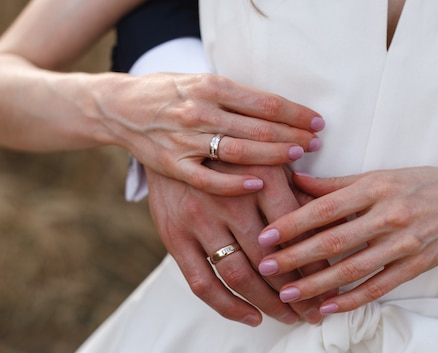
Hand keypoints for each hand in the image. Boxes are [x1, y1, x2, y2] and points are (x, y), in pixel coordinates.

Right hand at [99, 72, 323, 194]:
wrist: (120, 107)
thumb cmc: (170, 94)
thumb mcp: (202, 83)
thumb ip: (237, 99)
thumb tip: (281, 113)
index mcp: (211, 87)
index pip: (265, 103)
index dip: (296, 113)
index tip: (318, 122)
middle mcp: (200, 111)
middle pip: (258, 127)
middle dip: (293, 135)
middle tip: (317, 143)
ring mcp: (185, 140)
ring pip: (238, 151)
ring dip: (273, 155)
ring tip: (298, 156)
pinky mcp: (172, 166)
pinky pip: (208, 178)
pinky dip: (234, 182)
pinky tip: (258, 184)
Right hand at [145, 164, 328, 325]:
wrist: (176, 139)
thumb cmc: (238, 154)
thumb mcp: (272, 160)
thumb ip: (301, 192)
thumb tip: (340, 226)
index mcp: (261, 176)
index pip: (296, 233)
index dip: (316, 266)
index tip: (332, 288)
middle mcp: (230, 199)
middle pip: (270, 260)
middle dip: (297, 292)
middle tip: (315, 313)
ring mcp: (199, 219)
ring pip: (238, 275)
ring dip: (268, 304)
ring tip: (290, 318)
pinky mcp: (174, 235)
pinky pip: (201, 282)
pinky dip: (228, 306)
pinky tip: (252, 318)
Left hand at [256, 168, 437, 313]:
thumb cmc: (421, 184)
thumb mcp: (381, 175)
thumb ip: (337, 183)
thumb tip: (295, 178)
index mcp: (376, 187)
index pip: (326, 208)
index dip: (294, 223)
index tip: (266, 235)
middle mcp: (390, 215)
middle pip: (335, 241)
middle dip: (297, 256)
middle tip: (265, 267)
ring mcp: (404, 243)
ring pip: (354, 269)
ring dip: (318, 284)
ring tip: (288, 293)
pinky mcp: (415, 266)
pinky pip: (380, 286)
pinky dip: (353, 299)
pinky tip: (328, 307)